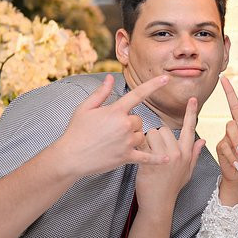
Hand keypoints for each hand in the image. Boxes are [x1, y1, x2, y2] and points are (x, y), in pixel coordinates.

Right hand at [56, 74, 170, 177]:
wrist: (70, 157)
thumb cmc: (76, 131)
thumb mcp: (85, 108)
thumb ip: (101, 93)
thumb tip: (110, 77)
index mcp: (116, 111)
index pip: (138, 94)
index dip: (153, 85)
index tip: (165, 78)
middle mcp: (124, 125)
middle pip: (139, 120)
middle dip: (130, 123)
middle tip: (112, 130)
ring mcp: (127, 142)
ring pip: (141, 135)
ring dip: (134, 137)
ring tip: (115, 142)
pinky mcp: (127, 157)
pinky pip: (147, 157)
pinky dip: (157, 159)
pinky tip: (167, 159)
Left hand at [135, 97, 205, 209]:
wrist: (159, 204)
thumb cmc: (172, 187)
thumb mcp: (188, 171)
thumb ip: (194, 154)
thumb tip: (203, 140)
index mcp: (186, 153)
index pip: (190, 128)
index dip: (191, 113)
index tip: (193, 99)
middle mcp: (177, 153)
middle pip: (163, 129)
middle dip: (155, 136)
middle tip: (153, 150)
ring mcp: (164, 158)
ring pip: (150, 134)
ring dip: (145, 141)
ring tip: (146, 155)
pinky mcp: (150, 162)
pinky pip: (141, 145)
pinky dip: (136, 149)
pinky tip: (137, 158)